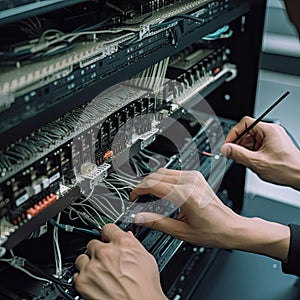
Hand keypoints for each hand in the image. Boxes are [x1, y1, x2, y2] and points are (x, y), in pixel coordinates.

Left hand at [74, 224, 166, 299]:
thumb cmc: (145, 286)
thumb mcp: (146, 258)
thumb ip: (134, 244)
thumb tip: (128, 237)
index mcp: (122, 243)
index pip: (108, 228)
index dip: (108, 234)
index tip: (107, 238)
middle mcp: (106, 252)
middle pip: (93, 243)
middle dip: (98, 251)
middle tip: (105, 261)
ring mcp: (93, 267)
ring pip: (82, 257)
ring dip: (88, 264)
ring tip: (98, 273)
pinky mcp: (83, 282)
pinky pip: (76, 275)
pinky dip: (83, 278)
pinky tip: (93, 282)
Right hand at [130, 168, 289, 261]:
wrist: (231, 227)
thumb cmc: (213, 231)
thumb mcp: (182, 232)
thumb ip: (157, 223)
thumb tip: (139, 218)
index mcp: (186, 195)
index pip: (154, 185)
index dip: (139, 190)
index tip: (133, 197)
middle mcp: (190, 182)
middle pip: (157, 175)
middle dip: (144, 185)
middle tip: (138, 198)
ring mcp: (194, 177)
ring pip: (164, 172)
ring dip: (153, 181)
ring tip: (148, 195)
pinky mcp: (196, 176)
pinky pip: (173, 172)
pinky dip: (163, 179)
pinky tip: (161, 191)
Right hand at [220, 116, 299, 189]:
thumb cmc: (287, 168)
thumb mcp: (257, 162)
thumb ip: (238, 154)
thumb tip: (225, 149)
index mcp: (268, 130)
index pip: (244, 123)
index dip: (233, 133)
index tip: (228, 144)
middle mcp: (271, 132)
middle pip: (246, 132)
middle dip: (238, 144)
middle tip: (233, 154)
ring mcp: (272, 139)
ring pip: (250, 140)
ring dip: (244, 150)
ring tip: (244, 160)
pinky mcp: (272, 146)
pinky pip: (255, 146)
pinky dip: (250, 153)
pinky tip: (251, 162)